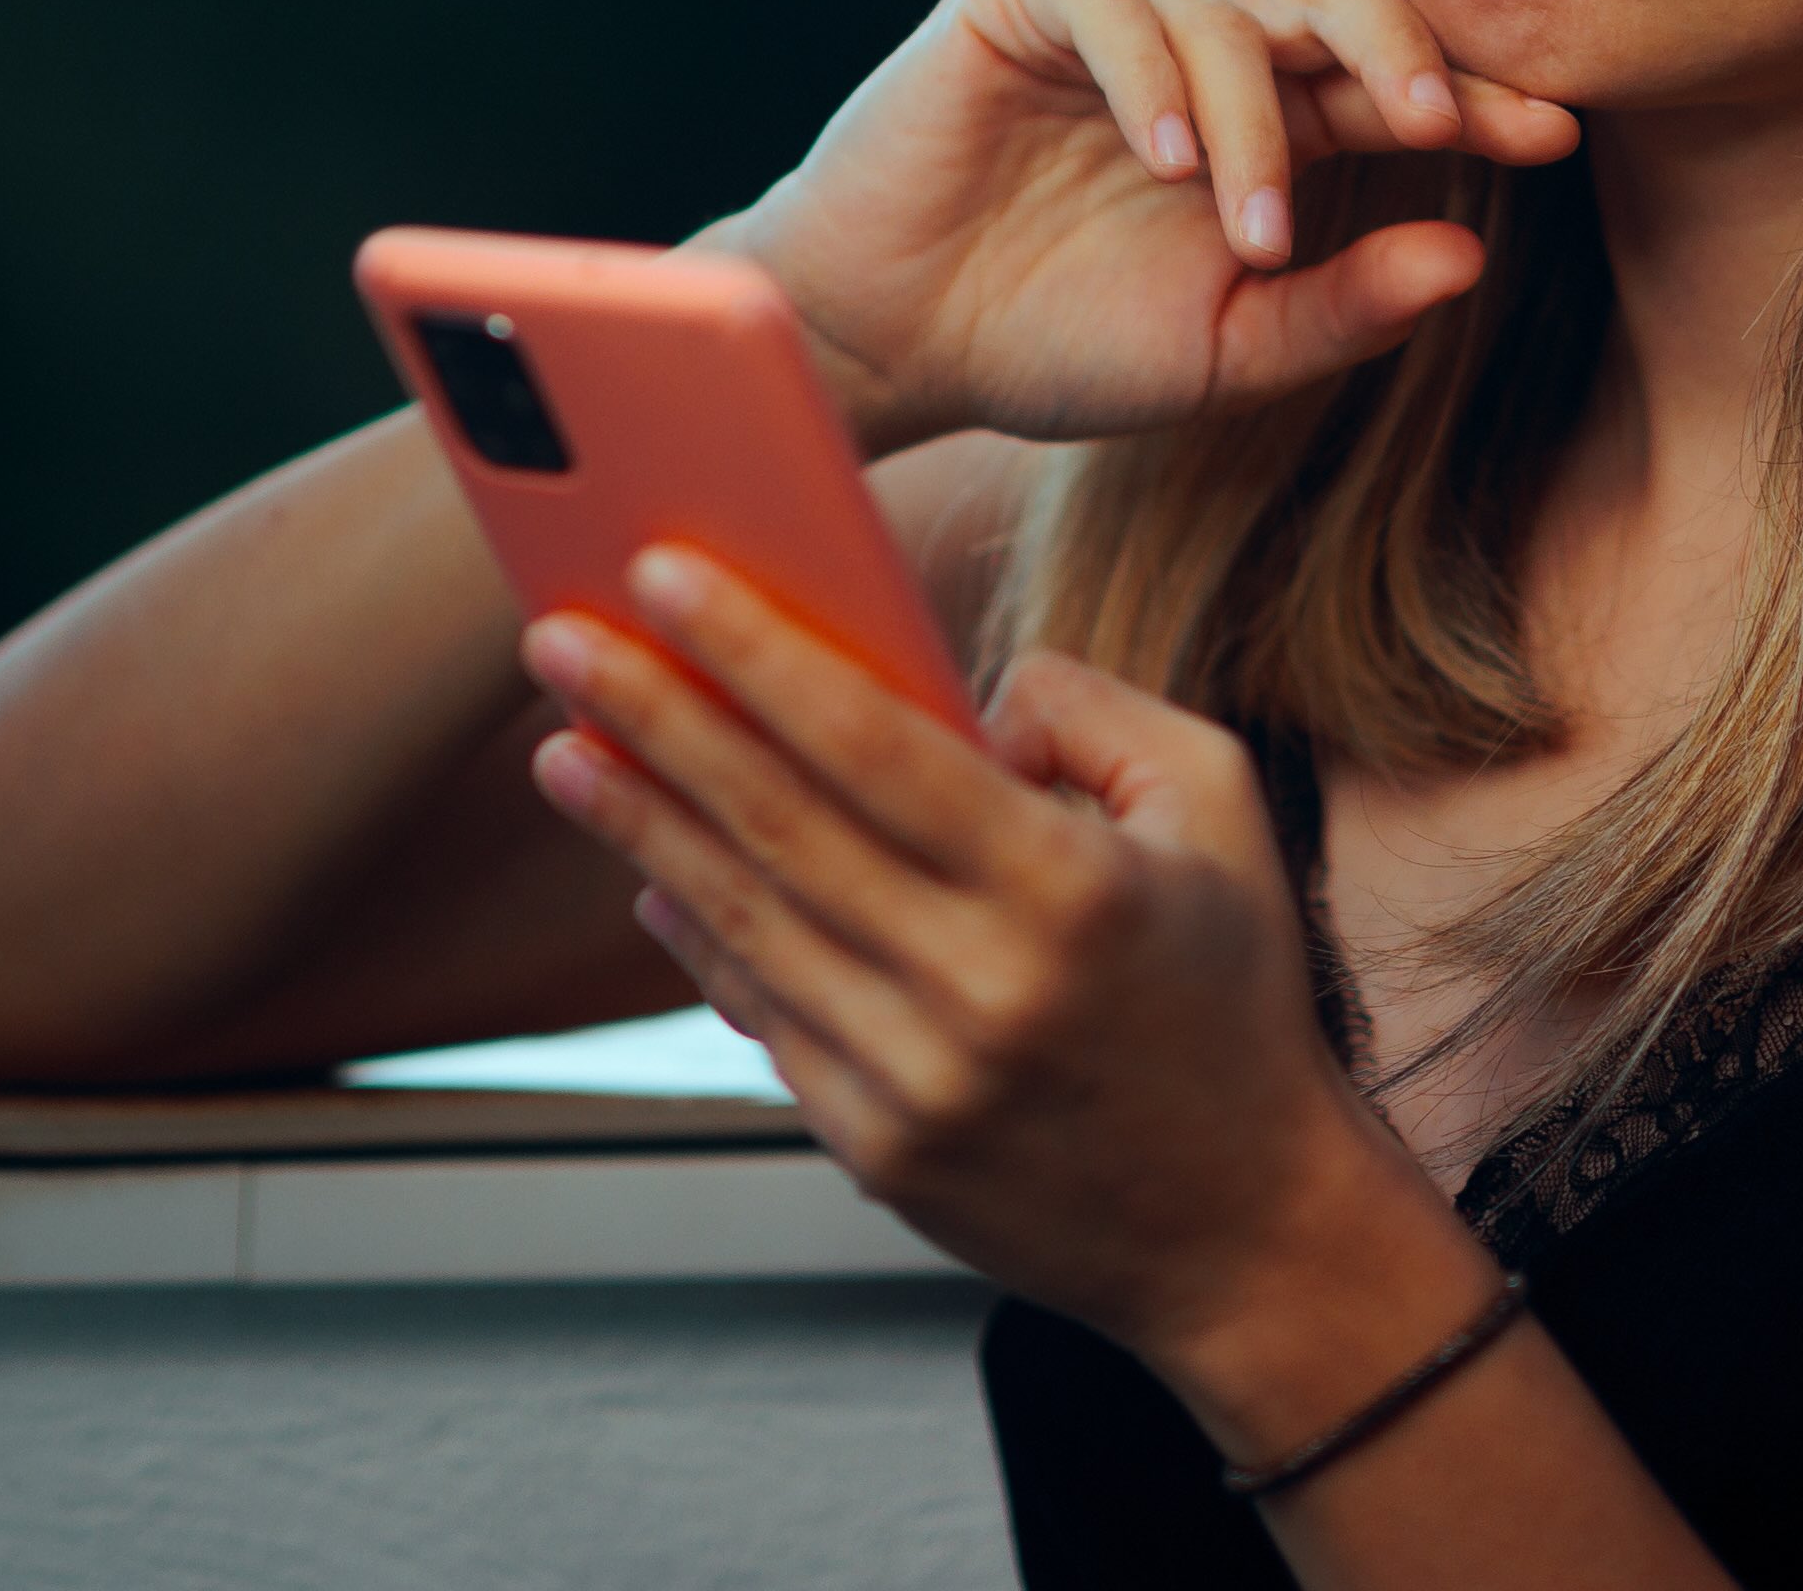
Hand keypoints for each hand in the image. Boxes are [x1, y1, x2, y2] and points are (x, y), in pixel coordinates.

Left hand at [517, 547, 1478, 1405]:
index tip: (664, 574)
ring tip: (566, 747)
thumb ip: (1091, 711)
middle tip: (555, 638)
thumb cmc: (1230, 992)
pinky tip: (649, 872)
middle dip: (656, 719)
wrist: (1247, 1228)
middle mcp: (982, 991)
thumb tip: (963, 688)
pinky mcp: (879, 1152)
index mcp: (1068, 890)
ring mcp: (919, 1084)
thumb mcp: (1218, 807)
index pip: (875, 747)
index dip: (757, 654)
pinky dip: (699, 939)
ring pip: (747, 925)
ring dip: (644, 827)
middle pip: (779, 827)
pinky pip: (765, 1019)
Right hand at [703, 0, 1577, 450]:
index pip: (1392, 84)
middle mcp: (1204, 43)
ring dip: (1254, 125)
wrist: (890, 342)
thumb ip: (1341, 310)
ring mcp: (1113, 8)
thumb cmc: (1053, 343)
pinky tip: (1165, 160)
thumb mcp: (1223, 352)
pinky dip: (1150, 76)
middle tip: (1445, 121)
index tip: (1554, 138)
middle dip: (1404, 49)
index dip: (1477, 99)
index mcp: (1272, 120)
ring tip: (1255, 233)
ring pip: (1225, 12)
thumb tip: (1469, 255)